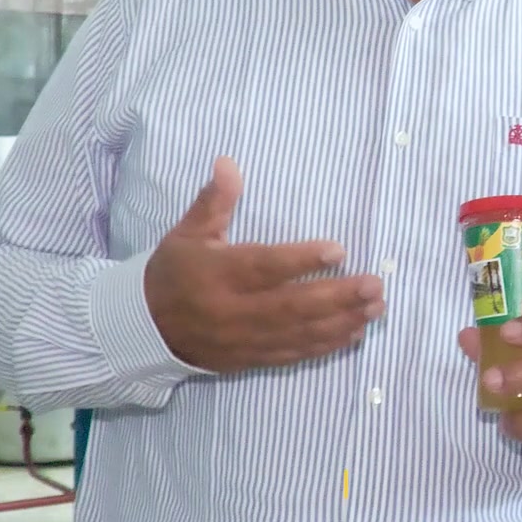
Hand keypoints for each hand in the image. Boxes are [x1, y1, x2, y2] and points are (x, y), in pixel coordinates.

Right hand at [146, 157, 384, 373]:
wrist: (145, 328)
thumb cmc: (174, 272)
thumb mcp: (187, 233)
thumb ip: (214, 201)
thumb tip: (228, 162)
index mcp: (219, 274)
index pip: (264, 267)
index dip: (301, 261)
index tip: (338, 250)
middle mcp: (233, 310)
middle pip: (292, 306)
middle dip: (337, 297)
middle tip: (374, 285)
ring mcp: (244, 339)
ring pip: (299, 334)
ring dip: (342, 322)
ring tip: (376, 307)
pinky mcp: (251, 359)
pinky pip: (294, 355)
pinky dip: (326, 345)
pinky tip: (354, 332)